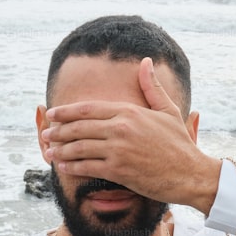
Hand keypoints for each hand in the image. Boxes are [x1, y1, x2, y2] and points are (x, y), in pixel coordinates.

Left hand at [42, 57, 221, 214]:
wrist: (190, 173)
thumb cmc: (180, 143)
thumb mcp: (167, 110)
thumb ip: (151, 87)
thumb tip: (146, 62)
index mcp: (129, 111)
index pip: (88, 108)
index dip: (66, 112)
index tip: (53, 114)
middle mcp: (121, 128)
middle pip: (78, 127)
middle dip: (58, 131)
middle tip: (45, 135)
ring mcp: (118, 149)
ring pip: (79, 147)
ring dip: (61, 151)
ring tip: (50, 152)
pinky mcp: (119, 170)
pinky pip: (87, 167)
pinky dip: (72, 167)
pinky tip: (64, 168)